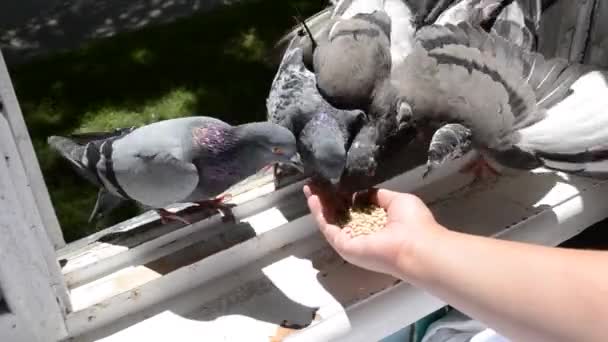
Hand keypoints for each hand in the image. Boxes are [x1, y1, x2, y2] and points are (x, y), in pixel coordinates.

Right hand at [304, 186, 443, 279]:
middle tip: (315, 185)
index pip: (356, 210)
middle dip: (327, 200)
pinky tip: (313, 199)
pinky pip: (328, 228)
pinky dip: (319, 214)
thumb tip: (362, 193)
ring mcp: (353, 242)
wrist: (416, 246)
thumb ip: (379, 196)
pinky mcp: (345, 247)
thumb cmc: (413, 224)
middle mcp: (363, 235)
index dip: (344, 197)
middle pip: (340, 215)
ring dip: (319, 205)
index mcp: (378, 225)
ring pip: (331, 222)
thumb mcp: (398, 200)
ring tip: (309, 189)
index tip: (333, 185)